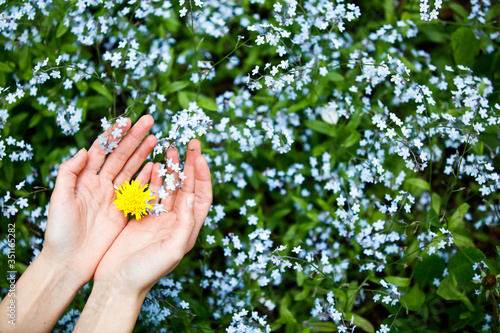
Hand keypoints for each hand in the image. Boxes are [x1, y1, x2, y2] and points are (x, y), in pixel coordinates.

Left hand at [40, 115, 157, 285]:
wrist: (70, 262)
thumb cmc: (60, 232)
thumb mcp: (59, 200)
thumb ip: (69, 174)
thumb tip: (85, 150)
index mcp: (84, 179)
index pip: (101, 150)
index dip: (114, 135)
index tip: (127, 121)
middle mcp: (100, 184)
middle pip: (120, 155)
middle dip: (134, 138)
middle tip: (149, 121)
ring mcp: (112, 196)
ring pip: (130, 169)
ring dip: (142, 153)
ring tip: (156, 139)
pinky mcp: (123, 210)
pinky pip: (137, 190)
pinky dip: (146, 177)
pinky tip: (155, 166)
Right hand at [93, 139, 211, 295]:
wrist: (116, 283)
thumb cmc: (146, 272)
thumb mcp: (171, 249)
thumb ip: (184, 223)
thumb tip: (190, 195)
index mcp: (187, 229)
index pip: (200, 197)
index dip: (203, 177)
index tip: (199, 157)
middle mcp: (176, 221)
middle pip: (186, 187)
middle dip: (189, 165)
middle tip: (190, 143)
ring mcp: (158, 218)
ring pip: (168, 186)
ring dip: (171, 168)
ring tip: (171, 149)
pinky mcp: (140, 217)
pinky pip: (150, 192)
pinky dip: (152, 178)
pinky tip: (153, 165)